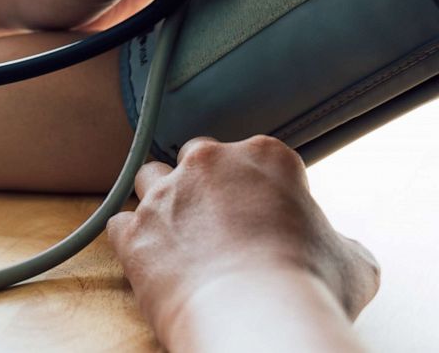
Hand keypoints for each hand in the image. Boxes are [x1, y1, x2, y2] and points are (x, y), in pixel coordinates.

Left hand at [106, 136, 379, 349]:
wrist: (256, 319)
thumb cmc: (310, 289)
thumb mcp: (354, 262)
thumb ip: (340, 242)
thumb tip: (341, 251)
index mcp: (264, 157)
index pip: (255, 155)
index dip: (258, 185)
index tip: (263, 212)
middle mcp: (208, 163)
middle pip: (196, 157)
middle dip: (203, 182)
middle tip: (217, 221)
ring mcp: (164, 195)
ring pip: (150, 179)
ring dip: (160, 202)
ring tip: (177, 236)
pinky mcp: (134, 231)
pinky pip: (120, 224)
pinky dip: (132, 240)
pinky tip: (150, 260)